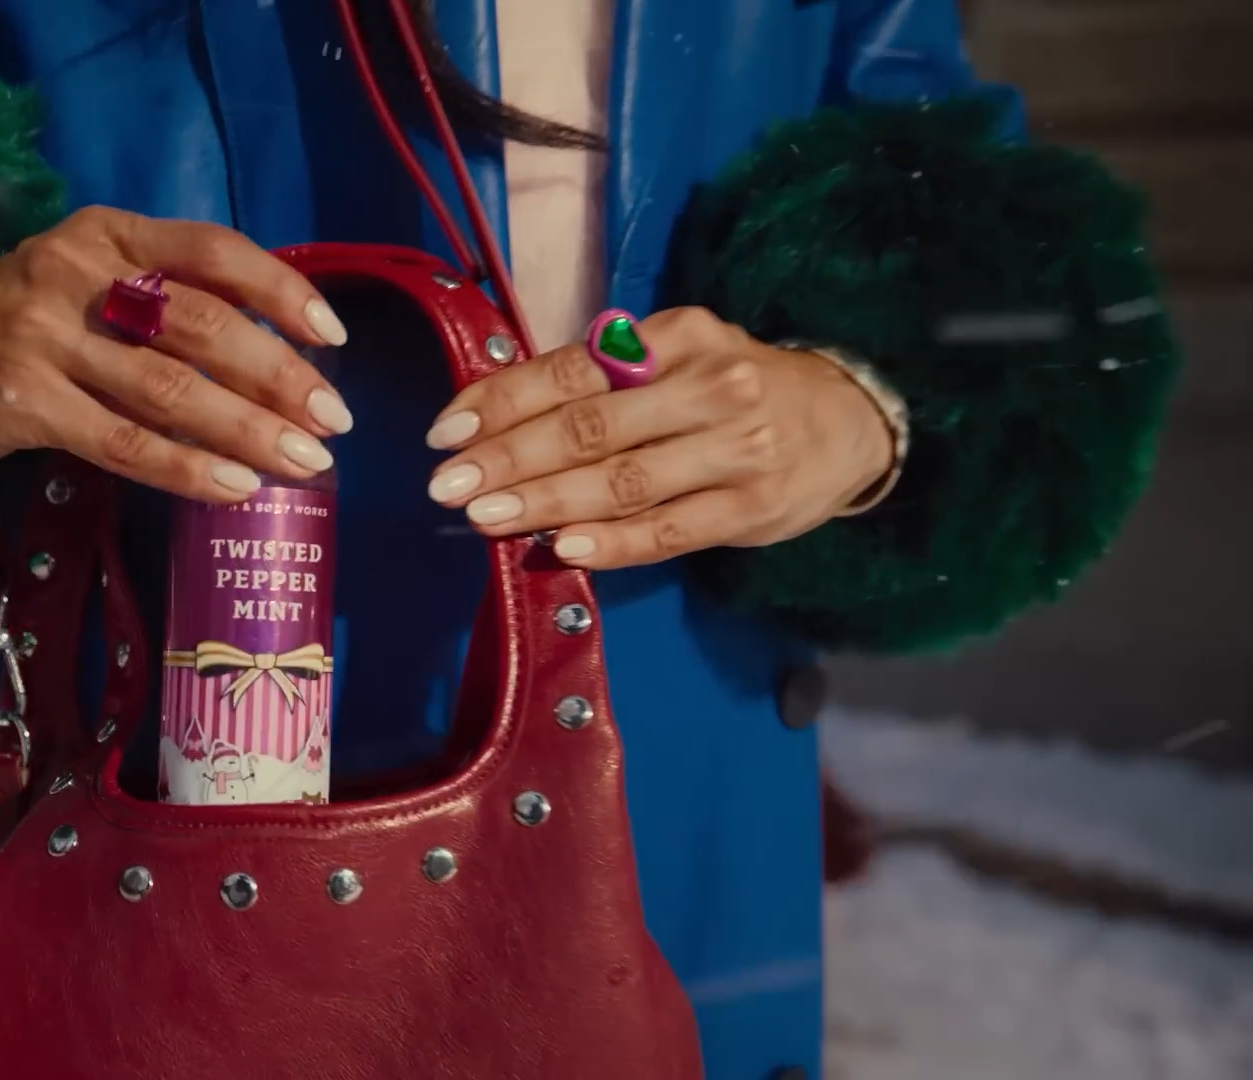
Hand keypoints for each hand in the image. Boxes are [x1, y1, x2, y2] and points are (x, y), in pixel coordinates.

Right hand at [0, 205, 354, 503]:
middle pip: (201, 323)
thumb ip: (156, 299)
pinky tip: (235, 489)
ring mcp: (43, 336)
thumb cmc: (18, 330)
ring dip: (249, 430)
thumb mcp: (82, 286)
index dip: (279, 289)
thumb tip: (271, 352)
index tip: (333, 336)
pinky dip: (187, 468)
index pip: (210, 249)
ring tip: (304, 464)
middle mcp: (73, 272)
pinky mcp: (22, 401)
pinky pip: (124, 442)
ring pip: (170, 389)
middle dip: (279, 375)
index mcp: (103, 233)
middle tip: (333, 422)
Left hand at [423, 307, 893, 568]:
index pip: (573, 370)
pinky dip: (613, 541)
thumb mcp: (674, 359)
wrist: (849, 422)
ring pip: (623, 479)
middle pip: (590, 426)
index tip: (446, 431)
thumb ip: (599, 383)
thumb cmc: (731, 390)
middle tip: (449, 485)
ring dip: (547, 501)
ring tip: (487, 517)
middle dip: (509, 457)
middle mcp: (707, 385)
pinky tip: (565, 548)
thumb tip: (496, 419)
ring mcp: (735, 448)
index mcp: (676, 336)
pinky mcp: (751, 506)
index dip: (503, 400)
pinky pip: (669, 529)